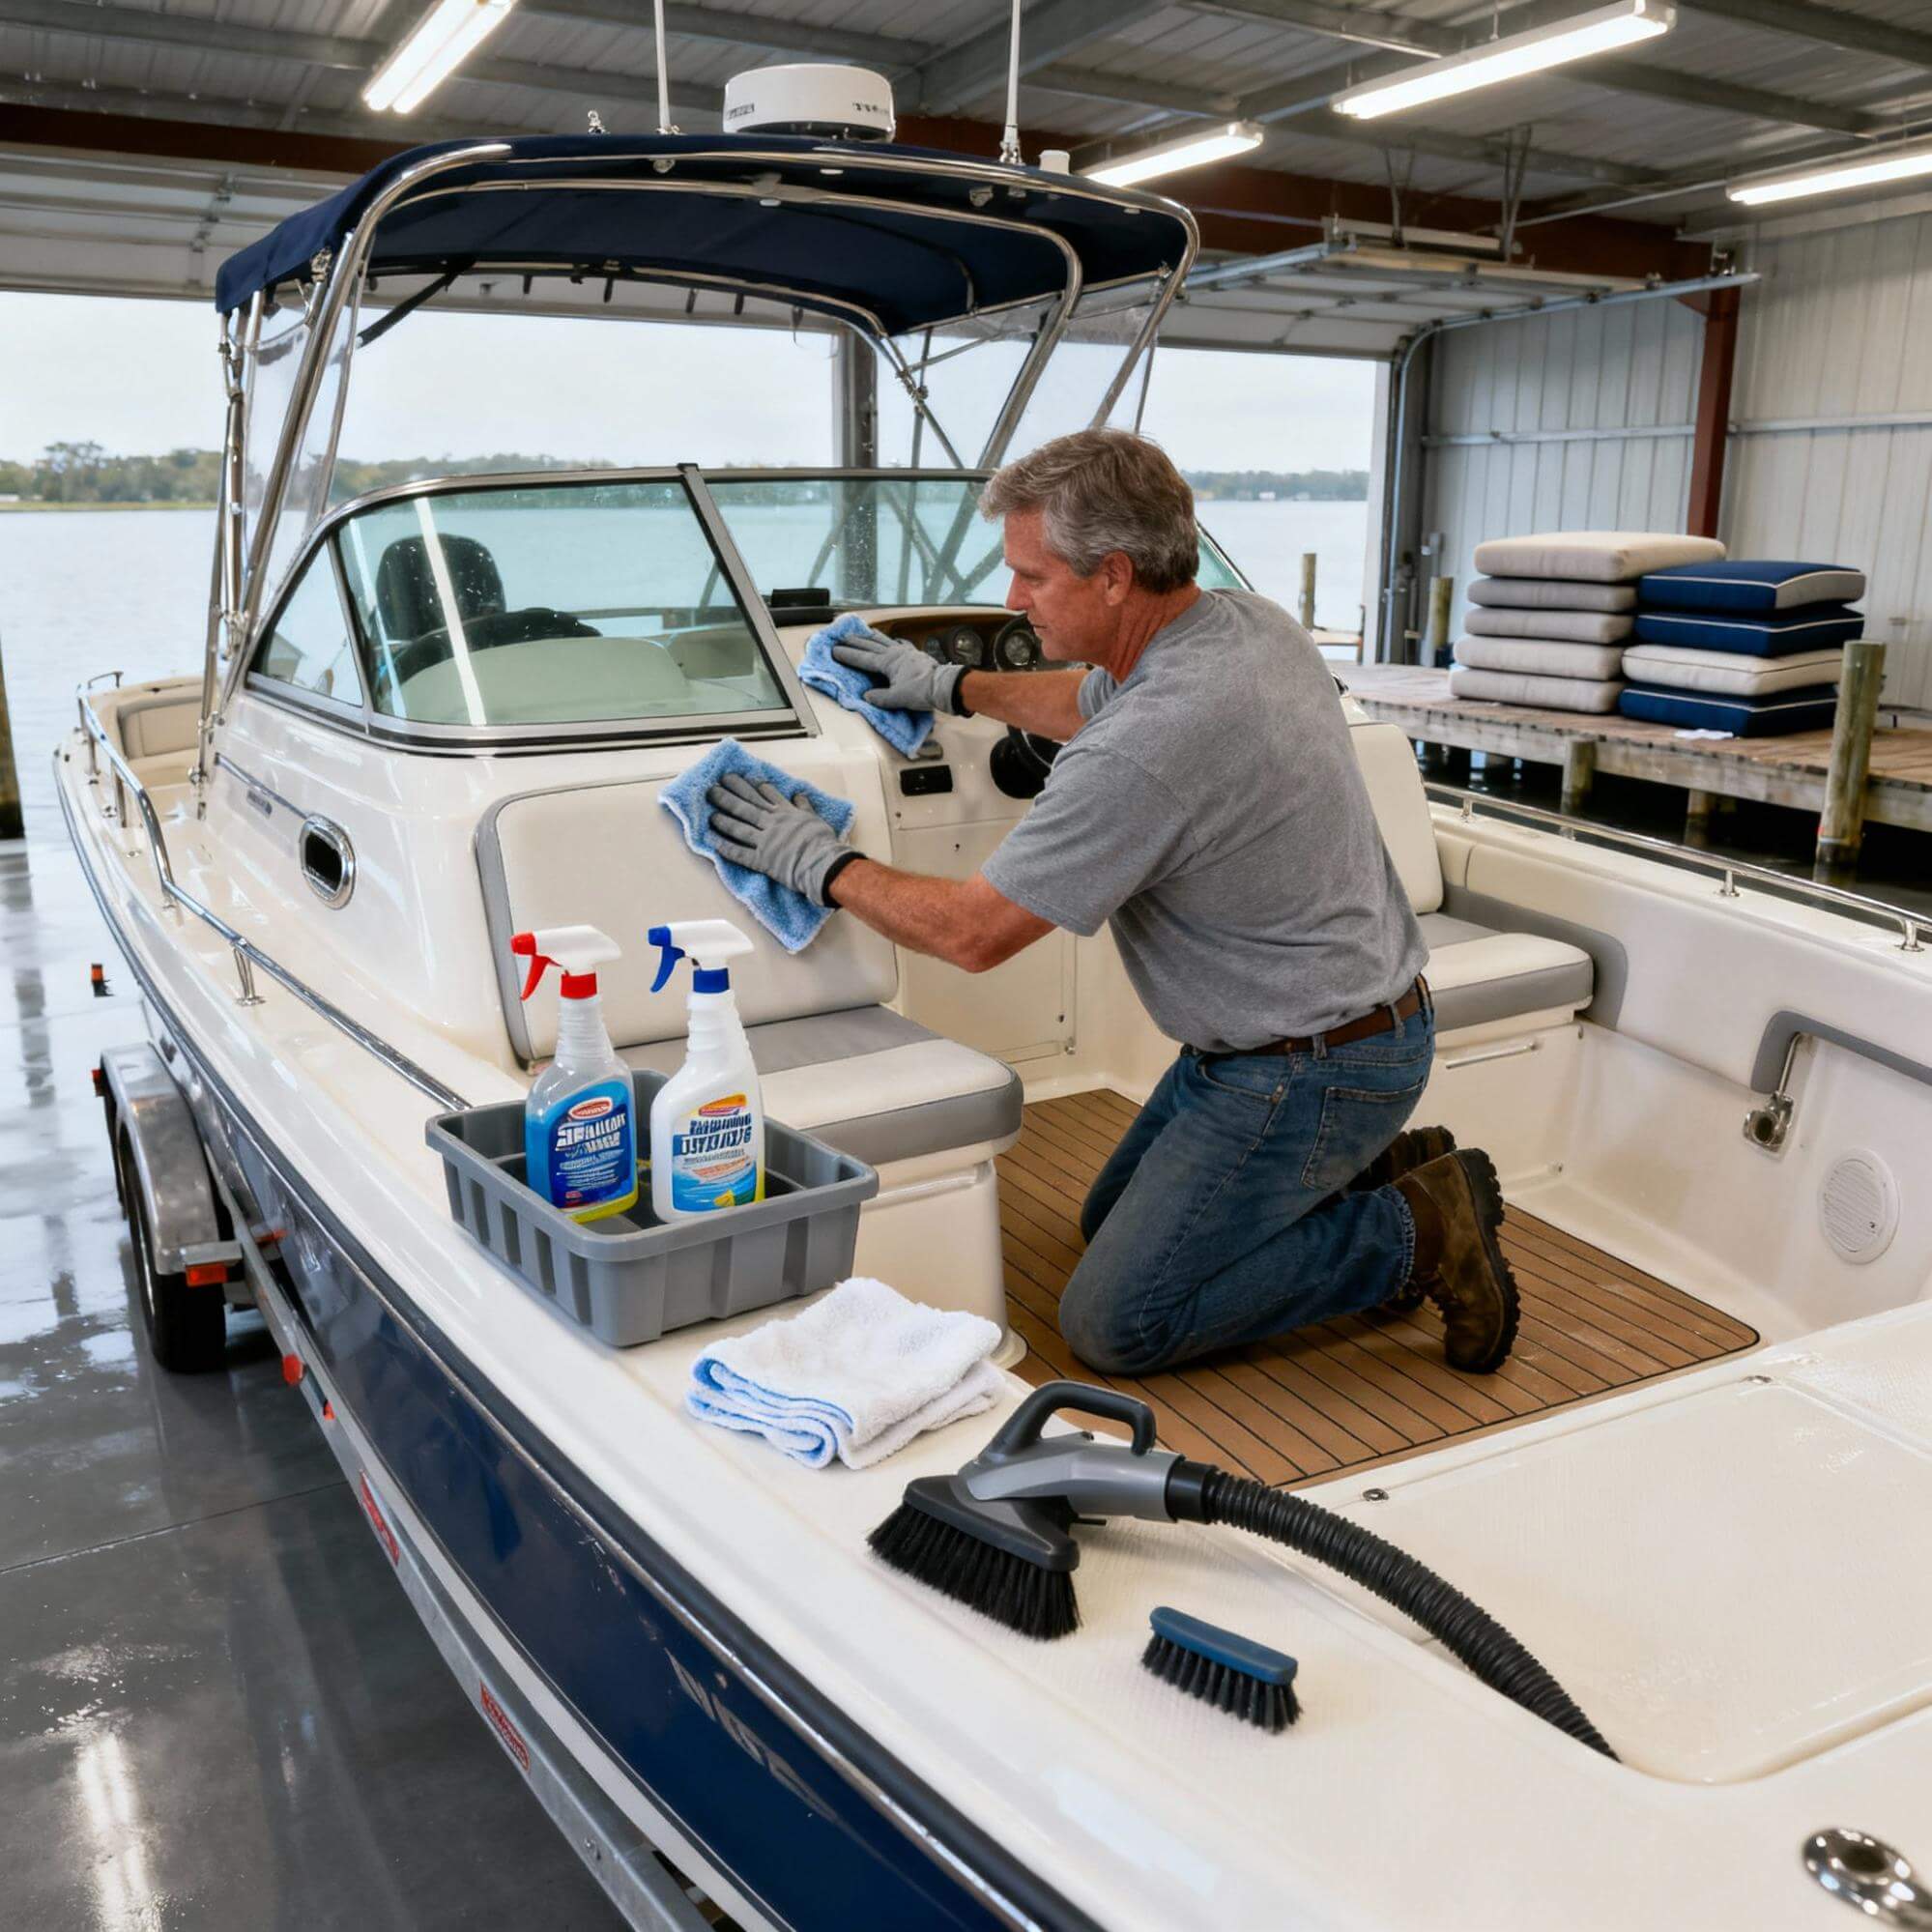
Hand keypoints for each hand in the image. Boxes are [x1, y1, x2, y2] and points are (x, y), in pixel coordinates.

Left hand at [706, 773, 854, 906]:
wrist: (823, 862)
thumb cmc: (823, 841)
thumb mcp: (815, 818)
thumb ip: (805, 806)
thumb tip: (799, 795)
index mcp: (785, 812)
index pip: (765, 795)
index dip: (749, 786)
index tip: (737, 778)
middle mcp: (772, 823)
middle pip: (746, 806)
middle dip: (727, 796)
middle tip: (712, 787)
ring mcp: (765, 841)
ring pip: (739, 827)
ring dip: (723, 819)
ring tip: (710, 813)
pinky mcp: (761, 860)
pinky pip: (739, 853)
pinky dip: (724, 847)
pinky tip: (712, 840)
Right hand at [829, 626, 965, 714]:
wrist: (944, 686)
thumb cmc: (922, 691)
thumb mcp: (897, 698)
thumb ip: (880, 698)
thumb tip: (867, 697)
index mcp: (888, 662)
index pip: (863, 658)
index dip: (848, 655)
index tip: (835, 651)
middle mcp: (895, 653)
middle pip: (870, 645)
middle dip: (855, 641)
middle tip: (843, 637)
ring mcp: (906, 652)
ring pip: (885, 641)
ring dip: (872, 637)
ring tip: (863, 632)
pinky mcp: (916, 655)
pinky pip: (901, 644)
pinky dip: (893, 641)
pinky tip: (893, 641)